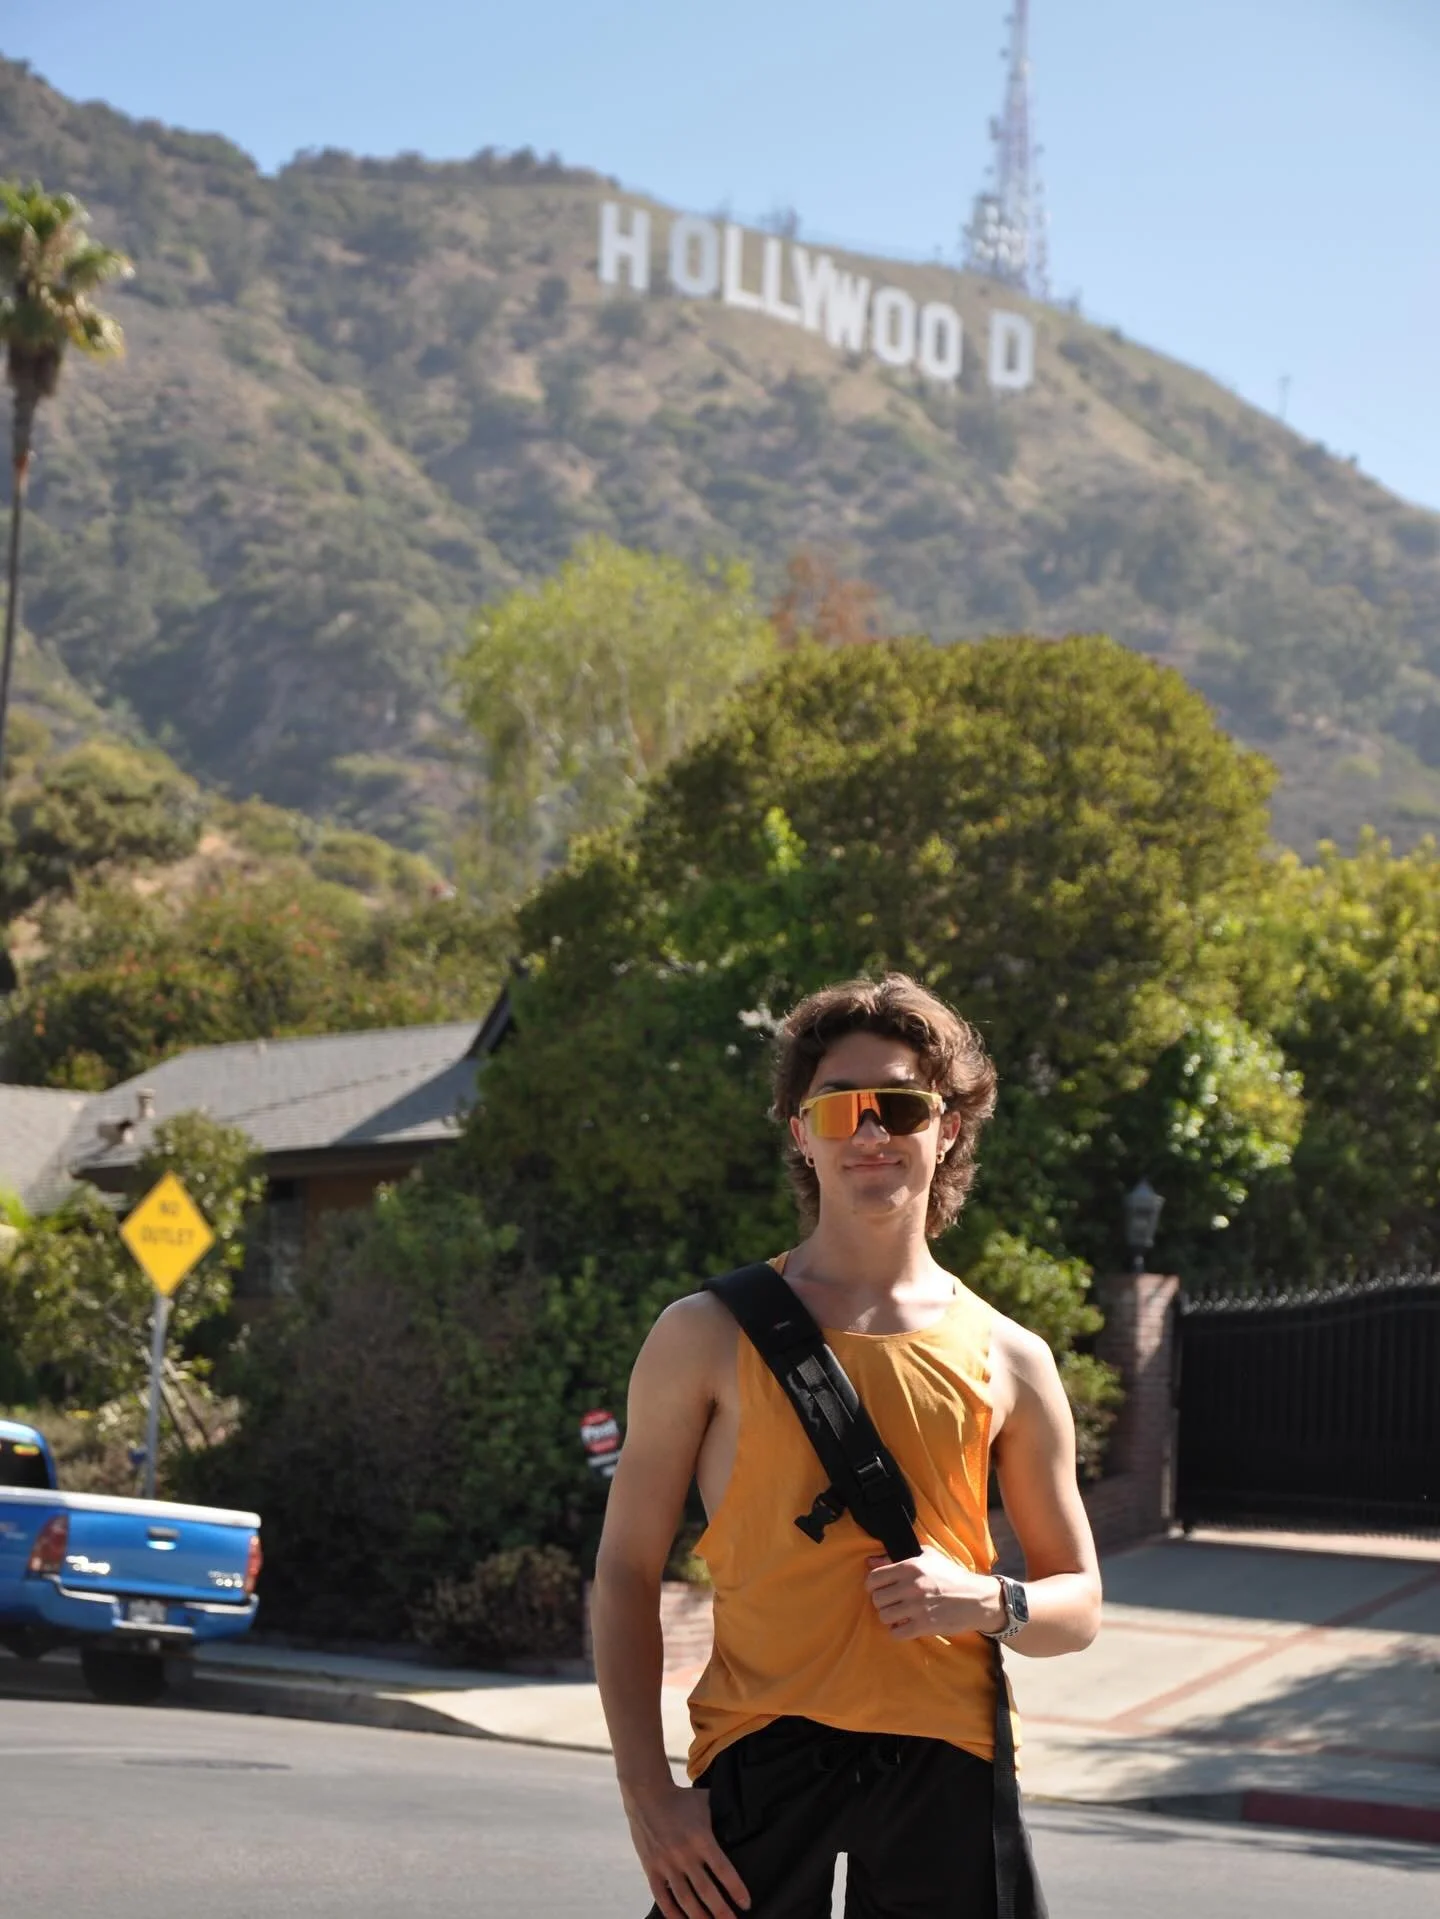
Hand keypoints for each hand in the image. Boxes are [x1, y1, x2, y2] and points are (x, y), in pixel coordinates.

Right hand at [622, 1779, 750, 1916]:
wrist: (647, 1795)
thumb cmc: (682, 1799)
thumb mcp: (706, 1803)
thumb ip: (723, 1817)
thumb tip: (746, 1824)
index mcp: (701, 1838)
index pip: (723, 1869)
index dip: (736, 1889)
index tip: (746, 1904)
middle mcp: (684, 1854)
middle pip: (706, 1891)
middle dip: (721, 1912)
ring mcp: (666, 1863)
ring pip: (685, 1899)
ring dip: (699, 1918)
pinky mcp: (651, 1869)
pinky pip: (662, 1898)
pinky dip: (672, 1914)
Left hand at [864, 1548, 1005, 1640]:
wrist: (976, 1598)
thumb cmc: (951, 1575)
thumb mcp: (927, 1557)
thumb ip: (896, 1557)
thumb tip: (870, 1561)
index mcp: (910, 1567)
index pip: (874, 1578)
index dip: (872, 1585)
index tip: (878, 1588)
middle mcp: (911, 1587)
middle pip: (877, 1599)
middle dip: (881, 1602)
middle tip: (891, 1602)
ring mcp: (918, 1607)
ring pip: (884, 1616)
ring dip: (889, 1617)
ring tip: (898, 1614)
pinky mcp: (925, 1626)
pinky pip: (896, 1633)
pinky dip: (897, 1631)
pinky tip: (905, 1625)